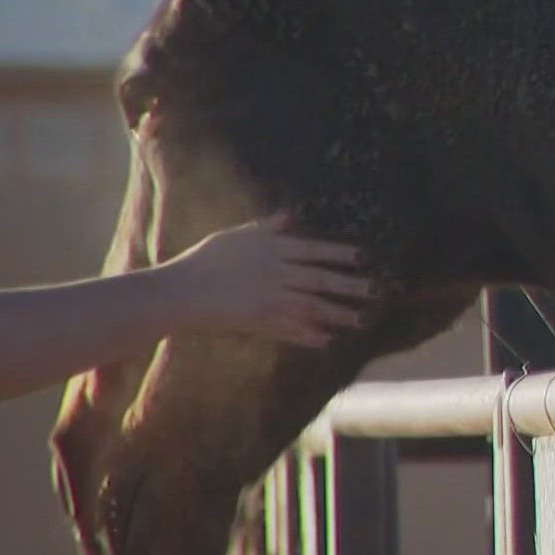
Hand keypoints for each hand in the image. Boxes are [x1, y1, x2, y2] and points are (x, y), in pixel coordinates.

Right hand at [152, 217, 372, 345]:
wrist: (179, 292)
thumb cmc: (204, 259)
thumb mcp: (236, 235)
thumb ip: (268, 227)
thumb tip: (294, 214)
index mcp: (270, 250)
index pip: (313, 250)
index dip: (340, 254)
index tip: (363, 257)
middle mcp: (275, 273)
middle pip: (320, 280)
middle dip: (349, 286)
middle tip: (375, 291)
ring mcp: (267, 299)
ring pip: (311, 306)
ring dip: (337, 313)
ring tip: (360, 319)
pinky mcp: (258, 322)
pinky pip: (290, 330)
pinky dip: (309, 335)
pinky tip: (327, 340)